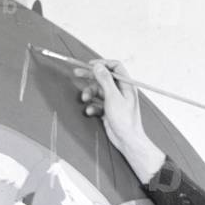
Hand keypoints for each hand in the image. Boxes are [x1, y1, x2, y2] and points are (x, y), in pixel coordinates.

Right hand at [76, 59, 163, 182]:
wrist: (127, 140)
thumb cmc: (125, 120)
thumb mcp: (113, 97)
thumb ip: (105, 80)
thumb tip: (98, 66)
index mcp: (126, 85)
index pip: (115, 67)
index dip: (103, 64)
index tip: (90, 65)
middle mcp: (121, 91)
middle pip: (104, 78)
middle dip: (90, 76)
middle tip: (77, 72)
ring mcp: (114, 101)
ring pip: (98, 91)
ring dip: (89, 94)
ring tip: (85, 98)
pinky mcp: (108, 111)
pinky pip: (97, 104)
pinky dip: (92, 106)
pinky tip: (90, 111)